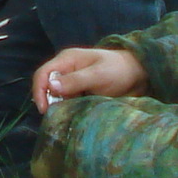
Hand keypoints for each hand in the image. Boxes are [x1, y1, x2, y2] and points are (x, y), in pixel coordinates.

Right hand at [31, 46, 148, 112]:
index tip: (44, 109)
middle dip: (48, 101)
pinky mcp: (79, 91)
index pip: (43, 74)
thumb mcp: (98, 75)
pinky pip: (67, 100)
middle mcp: (66, 69)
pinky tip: (72, 115)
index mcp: (67, 60)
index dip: (39, 91)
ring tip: (65, 118)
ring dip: (58, 106)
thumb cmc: (119, 70)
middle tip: (55, 117)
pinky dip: (67, 108)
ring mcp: (72, 81)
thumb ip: (75, 80)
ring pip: (56, 95)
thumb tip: (51, 87)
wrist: (139, 74)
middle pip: (46, 86)